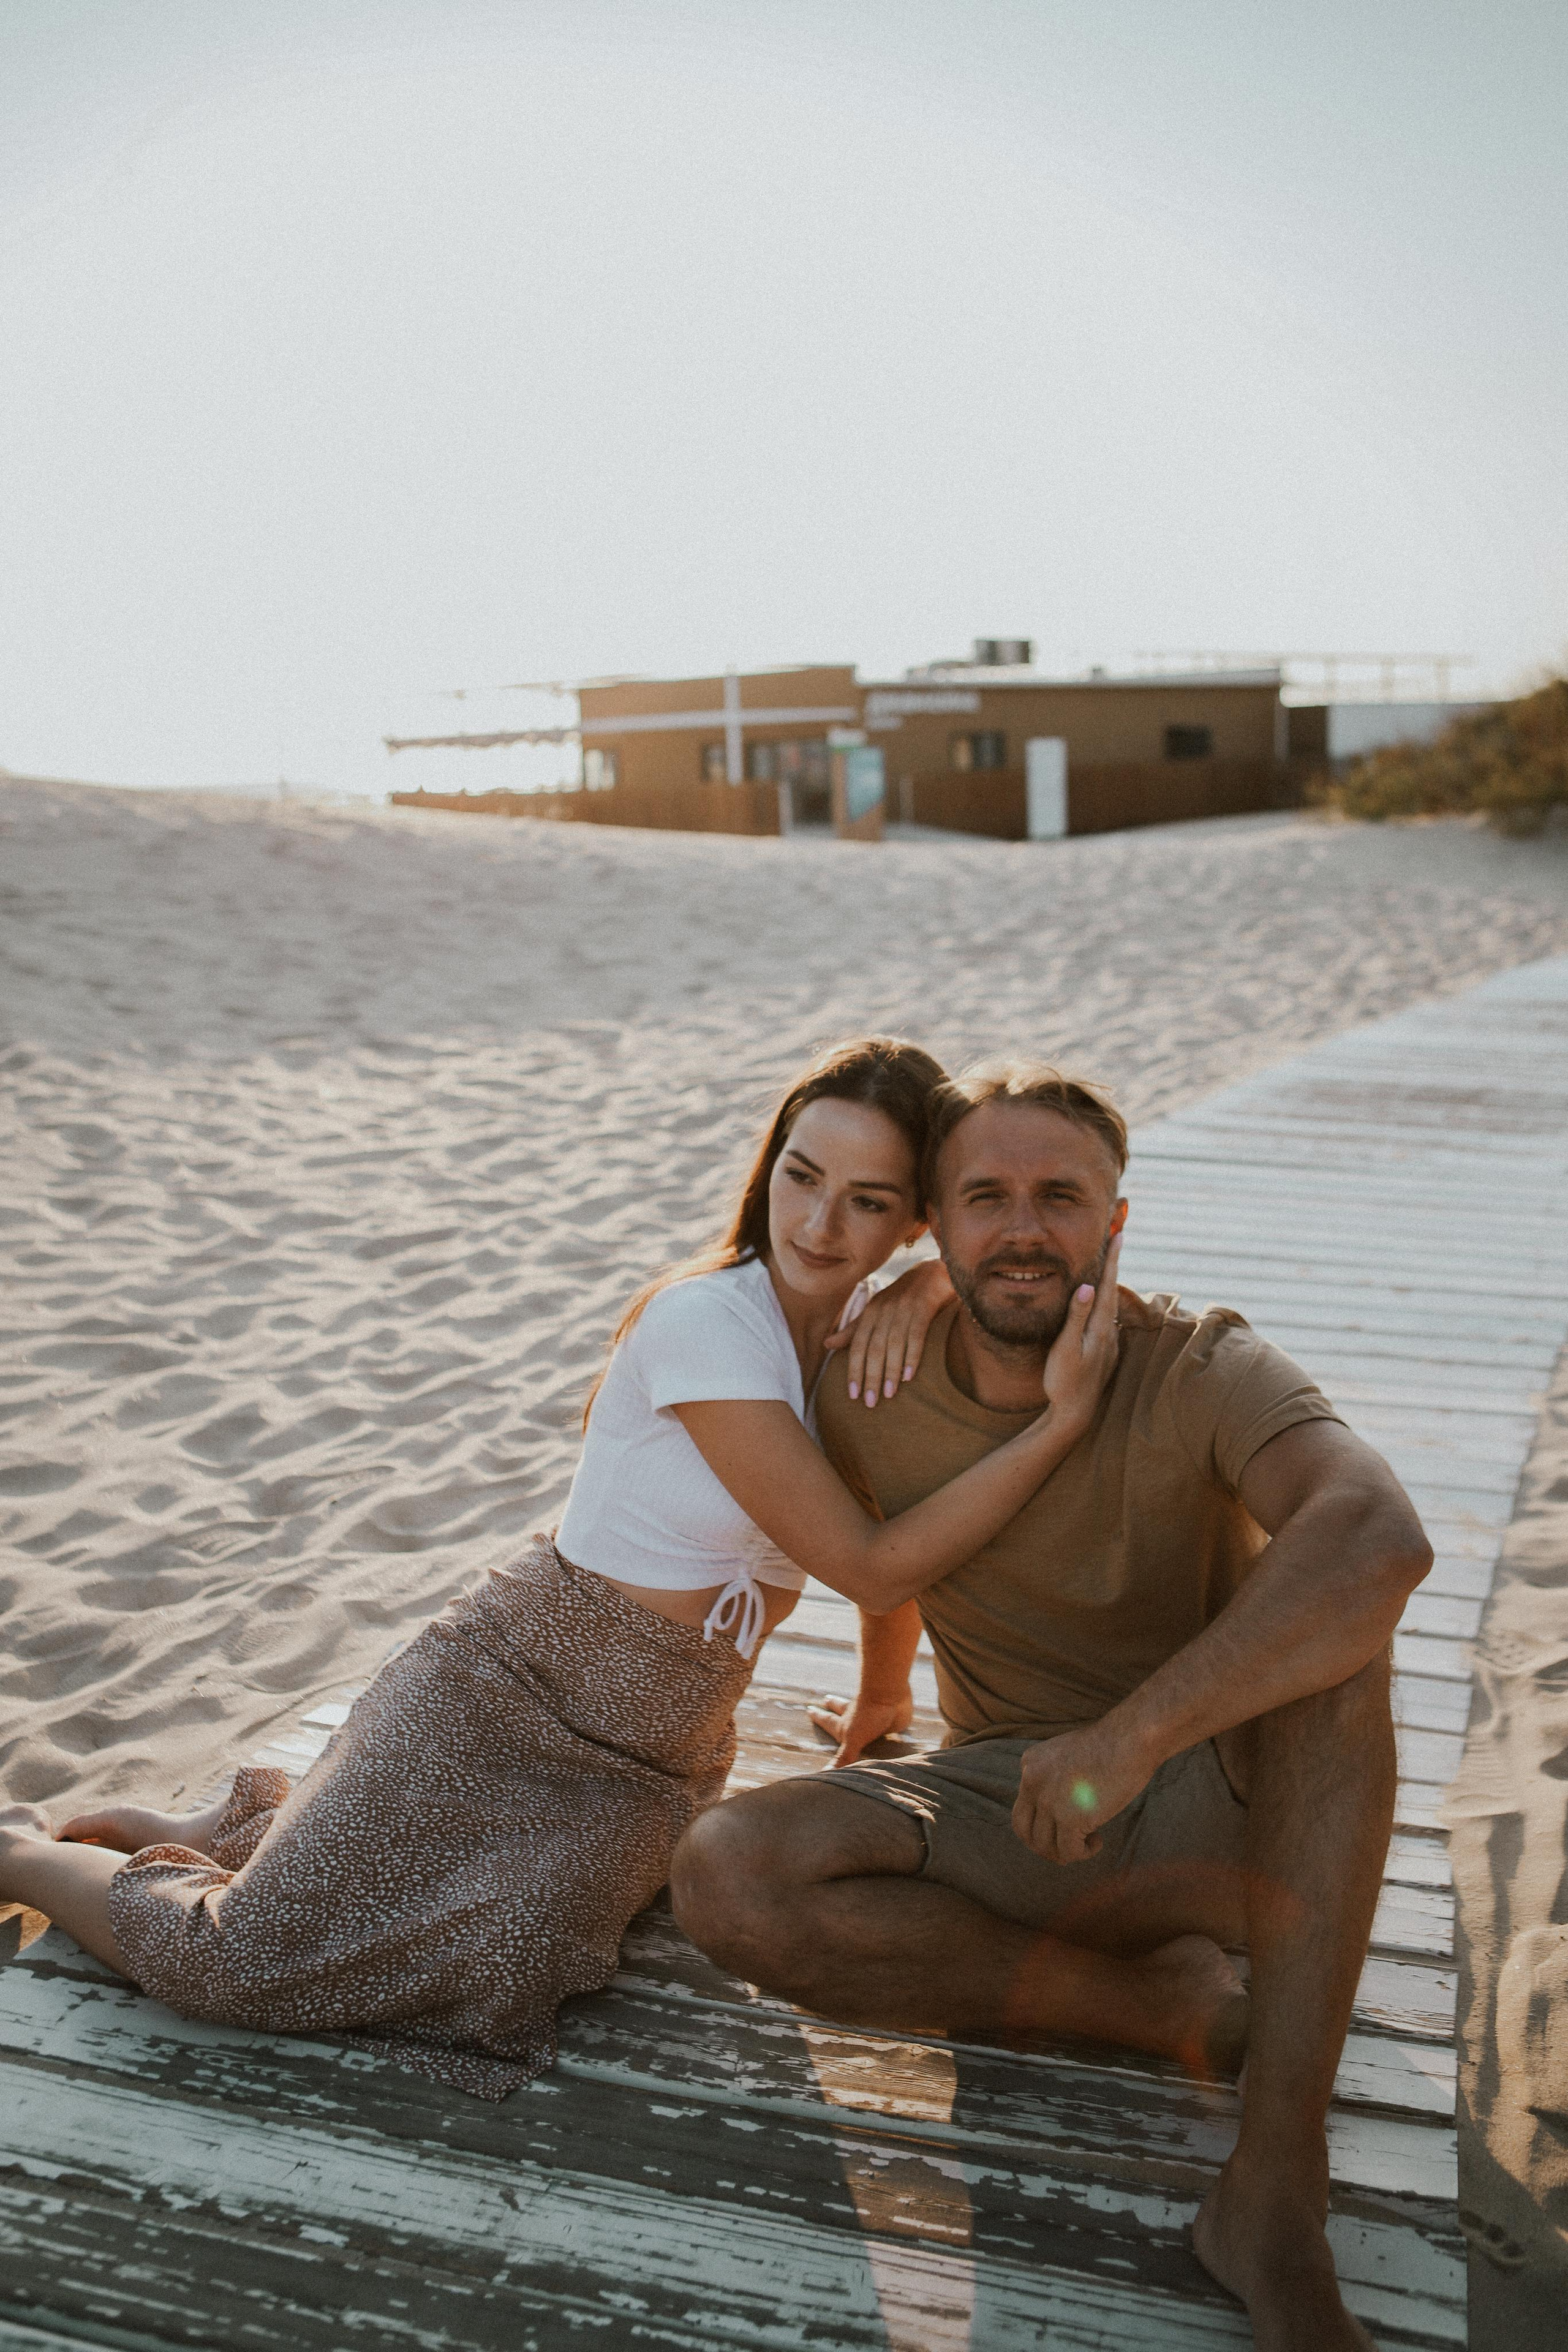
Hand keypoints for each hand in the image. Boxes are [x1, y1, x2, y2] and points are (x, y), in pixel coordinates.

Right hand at [807, 1687, 913, 1766]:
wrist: (890, 1695)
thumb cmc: (868, 1715)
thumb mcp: (852, 1739)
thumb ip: (843, 1758)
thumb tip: (824, 1774)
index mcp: (846, 1723)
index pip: (829, 1721)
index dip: (819, 1718)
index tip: (809, 1710)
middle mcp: (857, 1717)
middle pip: (841, 1709)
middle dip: (833, 1706)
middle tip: (826, 1699)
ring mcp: (873, 1717)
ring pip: (860, 1711)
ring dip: (853, 1707)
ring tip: (848, 1702)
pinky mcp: (889, 1718)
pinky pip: (882, 1720)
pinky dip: (879, 1719)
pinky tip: (884, 1720)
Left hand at [823, 1256, 955, 1407]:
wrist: (933, 1273)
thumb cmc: (901, 1298)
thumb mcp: (875, 1310)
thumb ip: (854, 1330)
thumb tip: (827, 1344)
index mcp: (871, 1312)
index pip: (858, 1346)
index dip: (854, 1370)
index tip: (853, 1395)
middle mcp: (884, 1310)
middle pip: (874, 1348)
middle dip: (870, 1376)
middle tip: (870, 1402)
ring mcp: (904, 1308)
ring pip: (893, 1344)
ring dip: (890, 1371)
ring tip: (888, 1394)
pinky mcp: (924, 1308)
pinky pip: (916, 1335)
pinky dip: (912, 1356)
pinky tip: (909, 1376)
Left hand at [1011, 1717, 1153, 1862]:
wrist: (1130, 1738)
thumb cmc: (1109, 1745)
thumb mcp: (1066, 1755)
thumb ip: (1054, 1779)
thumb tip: (1058, 1815)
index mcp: (1029, 1764)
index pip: (1024, 1806)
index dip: (1043, 1822)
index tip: (1064, 1824)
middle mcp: (1031, 1781)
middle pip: (1023, 1829)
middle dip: (1043, 1845)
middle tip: (1066, 1847)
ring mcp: (1048, 1800)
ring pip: (1043, 1845)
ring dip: (1065, 1851)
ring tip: (1088, 1841)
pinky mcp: (1069, 1818)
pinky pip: (1068, 1852)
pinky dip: (1082, 1853)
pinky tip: (1098, 1841)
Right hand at [1040, 1230, 1122, 1431]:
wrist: (1074, 1414)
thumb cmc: (1065, 1381)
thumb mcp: (1066, 1348)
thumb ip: (1076, 1317)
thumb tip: (1086, 1286)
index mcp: (1100, 1327)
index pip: (1107, 1285)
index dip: (1112, 1259)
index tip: (1119, 1235)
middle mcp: (1109, 1332)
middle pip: (1112, 1290)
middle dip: (1112, 1264)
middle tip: (1115, 1239)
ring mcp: (1108, 1342)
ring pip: (1108, 1305)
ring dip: (1107, 1283)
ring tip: (1106, 1262)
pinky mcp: (1103, 1350)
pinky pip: (1104, 1318)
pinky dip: (1102, 1302)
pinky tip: (1097, 1300)